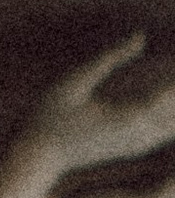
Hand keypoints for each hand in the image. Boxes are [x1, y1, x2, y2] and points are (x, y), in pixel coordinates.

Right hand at [22, 33, 174, 185]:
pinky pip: (170, 132)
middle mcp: (142, 132)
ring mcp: (140, 143)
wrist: (36, 160)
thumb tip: (141, 36)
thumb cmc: (46, 118)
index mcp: (130, 115)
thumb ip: (110, 60)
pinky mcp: (136, 146)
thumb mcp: (73, 82)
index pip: (172, 91)